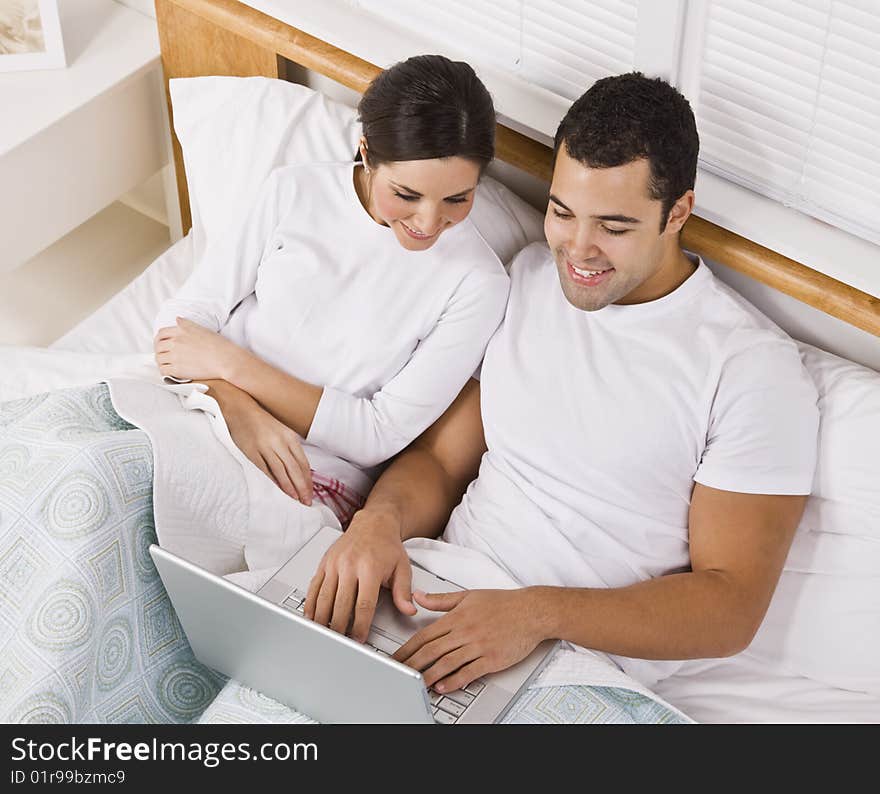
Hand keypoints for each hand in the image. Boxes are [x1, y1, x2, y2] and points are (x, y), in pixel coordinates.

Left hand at [154, 317, 245, 381]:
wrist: (225, 360)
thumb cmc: (218, 345)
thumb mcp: (202, 329)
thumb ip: (187, 324)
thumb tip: (178, 319)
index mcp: (181, 330)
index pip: (161, 333)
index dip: (158, 339)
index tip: (160, 343)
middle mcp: (176, 342)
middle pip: (158, 347)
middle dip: (159, 351)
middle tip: (163, 355)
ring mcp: (175, 356)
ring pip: (159, 359)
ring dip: (161, 361)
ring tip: (166, 364)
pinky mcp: (177, 369)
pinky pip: (163, 370)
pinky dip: (163, 371)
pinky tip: (169, 372)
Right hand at [216, 383, 312, 503]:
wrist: (239, 407)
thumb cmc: (261, 421)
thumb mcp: (280, 431)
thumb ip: (289, 448)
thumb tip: (299, 470)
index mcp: (289, 437)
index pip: (303, 463)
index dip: (308, 480)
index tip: (311, 493)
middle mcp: (279, 442)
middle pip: (295, 469)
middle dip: (302, 487)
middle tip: (306, 502)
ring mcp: (265, 446)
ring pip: (282, 471)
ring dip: (290, 487)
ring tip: (296, 499)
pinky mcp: (251, 451)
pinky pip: (265, 470)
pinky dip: (273, 482)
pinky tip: (278, 491)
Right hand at [304, 508, 416, 641]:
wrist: (373, 523)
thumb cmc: (387, 546)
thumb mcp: (402, 567)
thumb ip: (404, 591)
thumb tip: (409, 610)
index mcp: (371, 567)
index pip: (364, 604)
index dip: (361, 625)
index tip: (360, 639)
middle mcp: (350, 564)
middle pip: (341, 604)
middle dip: (340, 627)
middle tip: (340, 642)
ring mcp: (335, 563)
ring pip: (324, 597)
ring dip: (323, 619)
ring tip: (325, 634)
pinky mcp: (325, 562)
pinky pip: (314, 586)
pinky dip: (311, 604)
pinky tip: (311, 617)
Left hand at [392, 588, 544, 693]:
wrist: (532, 611)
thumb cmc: (503, 603)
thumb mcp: (468, 595)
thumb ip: (441, 599)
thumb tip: (419, 597)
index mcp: (457, 617)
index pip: (425, 635)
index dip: (407, 649)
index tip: (396, 659)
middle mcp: (465, 631)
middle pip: (431, 651)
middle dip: (412, 665)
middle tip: (399, 675)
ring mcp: (479, 646)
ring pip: (447, 663)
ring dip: (430, 676)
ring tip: (416, 685)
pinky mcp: (492, 659)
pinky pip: (469, 672)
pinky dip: (454, 681)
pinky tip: (444, 687)